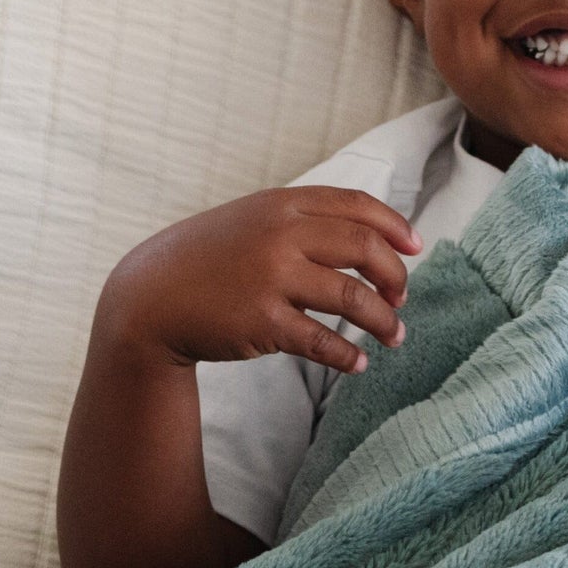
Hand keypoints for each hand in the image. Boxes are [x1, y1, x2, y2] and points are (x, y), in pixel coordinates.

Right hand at [98, 186, 422, 375]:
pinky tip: (359, 363)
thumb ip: (302, 220)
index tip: (415, 249)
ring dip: (384, 321)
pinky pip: (324, 341)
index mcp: (282, 204)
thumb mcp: (252, 220)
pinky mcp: (262, 322)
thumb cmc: (209, 259)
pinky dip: (349, 356)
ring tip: (395, 336)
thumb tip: (370, 235)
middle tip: (403, 299)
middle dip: (395, 277)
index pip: (358, 206)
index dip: (395, 228)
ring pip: (353, 299)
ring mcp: (271, 278)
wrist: (151, 296)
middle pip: (365, 250)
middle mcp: (280, 235)